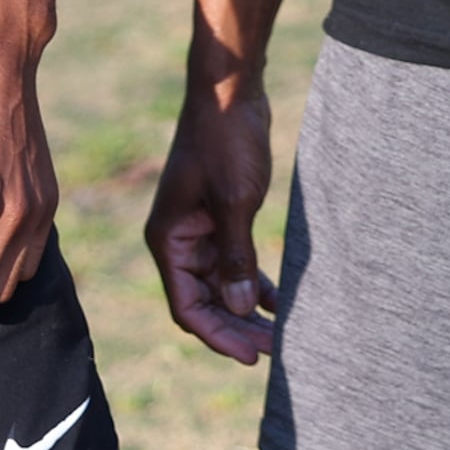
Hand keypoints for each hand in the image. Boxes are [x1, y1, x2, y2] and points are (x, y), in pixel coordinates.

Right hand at [143, 75, 275, 363]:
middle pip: (203, 302)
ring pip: (220, 286)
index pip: (186, 306)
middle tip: (274, 350)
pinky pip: (233, 263)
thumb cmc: (225, 142)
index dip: (217, 336)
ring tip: (280, 333)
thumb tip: (239, 311)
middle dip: (235, 327)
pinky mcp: (220, 218)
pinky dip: (252, 282)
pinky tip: (275, 301)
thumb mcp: (234, 202)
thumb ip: (236, 259)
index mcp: (169, 239)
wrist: (230, 92)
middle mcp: (178, 240)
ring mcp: (199, 230)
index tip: (251, 356)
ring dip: (245, 309)